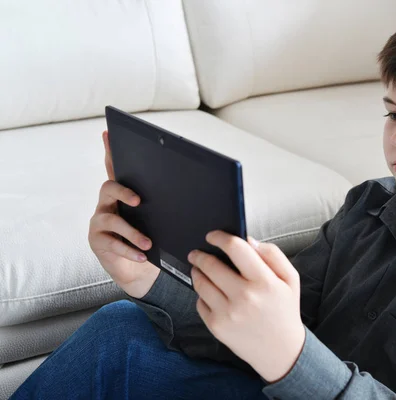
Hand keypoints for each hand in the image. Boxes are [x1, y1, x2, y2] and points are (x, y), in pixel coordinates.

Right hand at [88, 130, 159, 298]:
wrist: (138, 271)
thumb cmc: (152, 241)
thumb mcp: (161, 220)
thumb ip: (168, 206)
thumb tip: (199, 195)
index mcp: (124, 196)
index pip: (116, 170)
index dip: (110, 151)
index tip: (109, 133)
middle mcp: (108, 204)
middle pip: (108, 187)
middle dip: (123, 192)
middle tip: (139, 201)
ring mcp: (100, 222)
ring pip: (111, 219)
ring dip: (132, 231)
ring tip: (148, 242)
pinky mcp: (97, 241)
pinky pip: (112, 243)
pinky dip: (129, 250)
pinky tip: (142, 256)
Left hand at [188, 231, 305, 382]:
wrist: (280, 350)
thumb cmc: (284, 310)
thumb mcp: (290, 279)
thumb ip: (272, 255)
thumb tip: (249, 240)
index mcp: (264, 281)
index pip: (236, 248)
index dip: (220, 237)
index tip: (212, 235)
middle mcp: (244, 297)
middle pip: (211, 265)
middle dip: (200, 255)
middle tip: (196, 252)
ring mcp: (228, 313)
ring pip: (201, 283)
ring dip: (197, 272)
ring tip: (198, 268)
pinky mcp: (217, 327)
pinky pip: (200, 302)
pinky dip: (202, 294)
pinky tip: (209, 292)